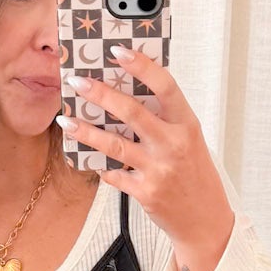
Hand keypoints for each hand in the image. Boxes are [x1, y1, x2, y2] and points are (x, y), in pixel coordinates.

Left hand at [56, 45, 234, 268]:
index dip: (141, 65)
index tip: (118, 51)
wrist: (205, 220)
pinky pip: (114, 175)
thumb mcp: (190, 140)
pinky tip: (88, 157)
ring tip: (65, 120)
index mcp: (187, 125)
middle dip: (100, 94)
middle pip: (131, 112)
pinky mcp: (145, 192)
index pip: (165, 86)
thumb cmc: (196, 175)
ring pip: (114, 144)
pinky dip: (100, 166)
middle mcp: (173, 144)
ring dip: (86, 131)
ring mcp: (159, 169)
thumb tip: (129, 92)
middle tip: (77, 82)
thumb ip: (165, 119)